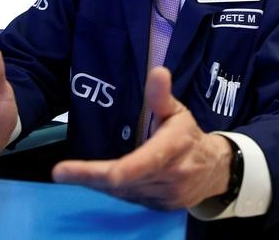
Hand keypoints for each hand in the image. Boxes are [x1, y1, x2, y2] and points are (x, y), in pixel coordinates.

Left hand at [52, 66, 232, 209]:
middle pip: (119, 182)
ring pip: (122, 193)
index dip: (97, 171)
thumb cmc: (188, 135)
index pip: (133, 166)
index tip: (64, 170)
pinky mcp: (159, 208)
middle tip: (63, 172)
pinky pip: (129, 199)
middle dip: (90, 176)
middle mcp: (169, 177)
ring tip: (84, 172)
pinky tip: (105, 180)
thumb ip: (161, 96)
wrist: (215, 170)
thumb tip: (158, 71)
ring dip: (101, 182)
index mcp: (172, 149)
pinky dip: (114, 190)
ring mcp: (164, 197)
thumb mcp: (177, 112)